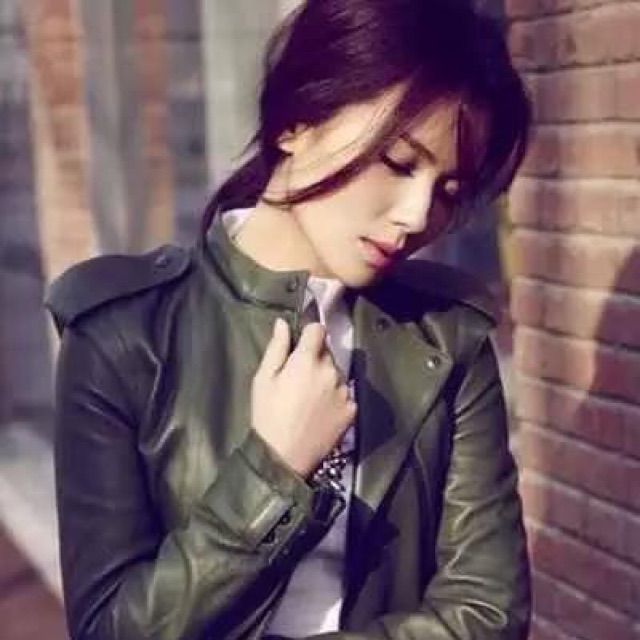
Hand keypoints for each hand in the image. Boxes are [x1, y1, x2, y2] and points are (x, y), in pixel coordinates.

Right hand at [251, 318, 357, 477]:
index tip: (300, 346)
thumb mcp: (263, 379)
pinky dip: (336, 398)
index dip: (309, 334)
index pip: (318, 329)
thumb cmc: (268, 415)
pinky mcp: (352, 410)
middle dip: (315, 359)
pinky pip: (345, 394)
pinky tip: (321, 412)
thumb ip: (277, 348)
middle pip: (327, 352)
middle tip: (299, 379)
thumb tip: (283, 323)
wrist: (284, 458)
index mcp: (307, 360)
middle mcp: (331, 371)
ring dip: (327, 378)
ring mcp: (344, 391)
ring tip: (310, 399)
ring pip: (337, 373)